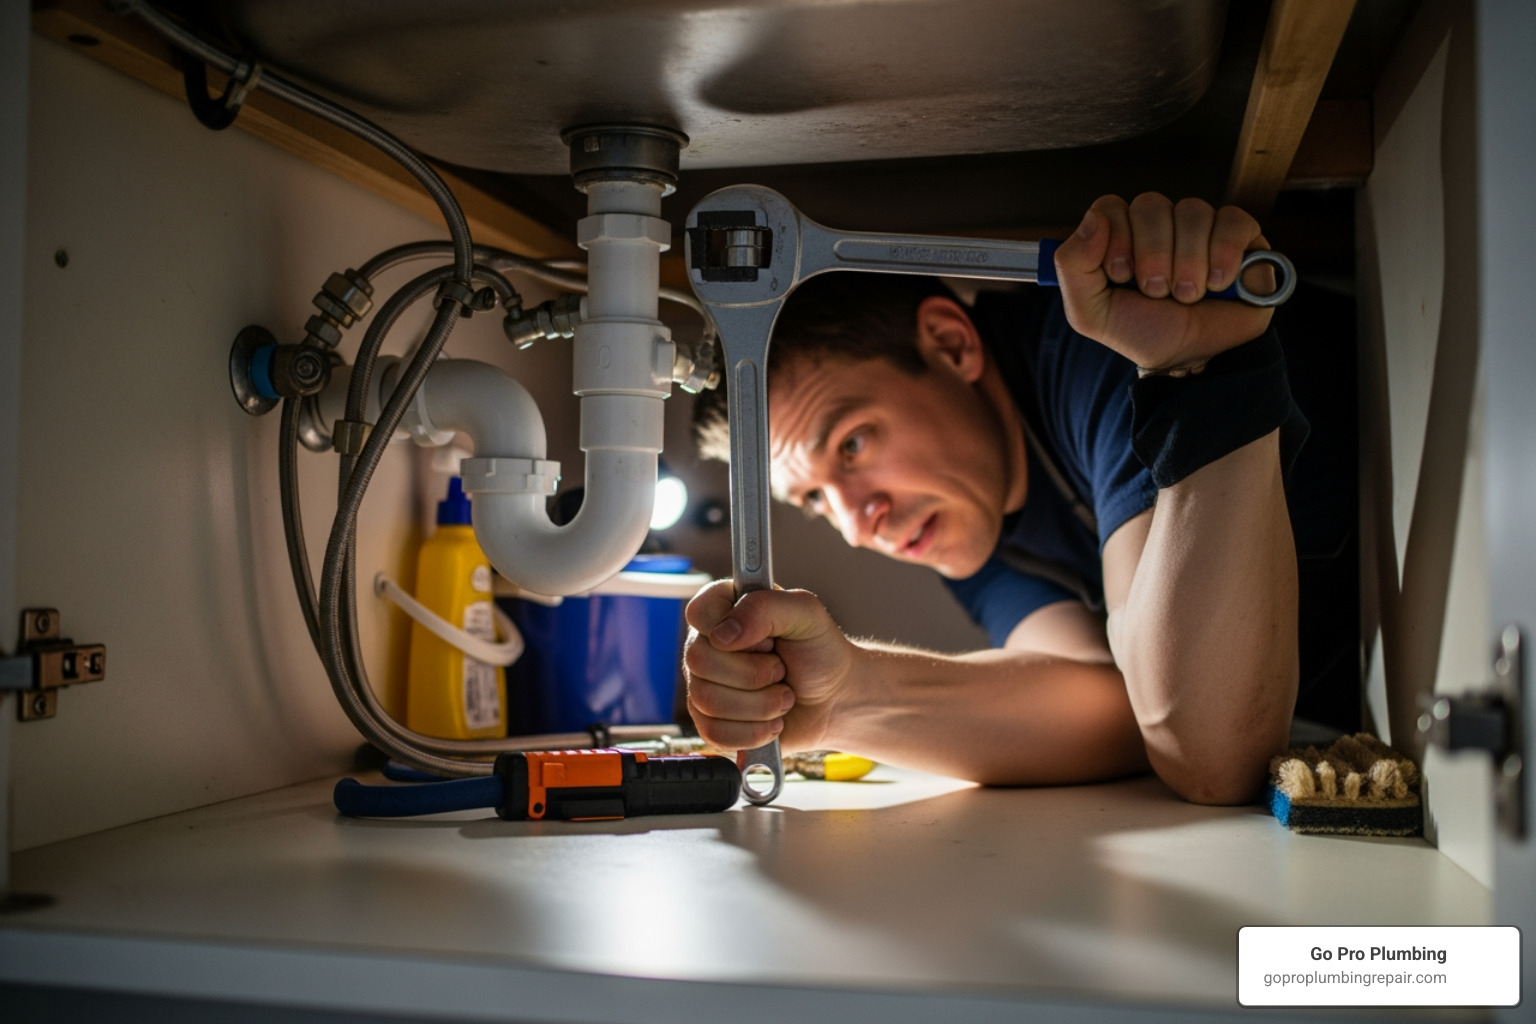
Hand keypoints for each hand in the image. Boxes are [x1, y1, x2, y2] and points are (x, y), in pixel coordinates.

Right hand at [683, 580, 856, 751]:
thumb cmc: (819, 652)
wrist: (835, 701)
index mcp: (725, 608)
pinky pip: (713, 733)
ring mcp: (704, 685)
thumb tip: (723, 634)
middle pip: (698, 661)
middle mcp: (708, 645)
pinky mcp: (710, 722)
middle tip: (782, 670)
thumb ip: (765, 607)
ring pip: (706, 700)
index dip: (731, 629)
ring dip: (761, 705)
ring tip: (783, 697)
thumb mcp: (806, 613)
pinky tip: (772, 721)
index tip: (767, 639)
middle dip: (754, 673)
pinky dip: (754, 732)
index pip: (698, 613)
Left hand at [1052, 193, 1274, 371]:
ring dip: (1188, 263)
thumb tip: (1092, 218)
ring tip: (1188, 296)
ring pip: (1192, 211)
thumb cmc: (1142, 331)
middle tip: (1157, 292)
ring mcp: (1201, 226)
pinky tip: (1218, 284)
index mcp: (1121, 235)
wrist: (1190, 360)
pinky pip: (1233, 220)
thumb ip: (1073, 265)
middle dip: (1152, 256)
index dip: (1116, 238)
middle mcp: (1159, 224)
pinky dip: (1224, 255)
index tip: (1122, 276)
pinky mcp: (1241, 235)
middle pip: (1151, 204)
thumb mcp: (1090, 312)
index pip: (1111, 207)